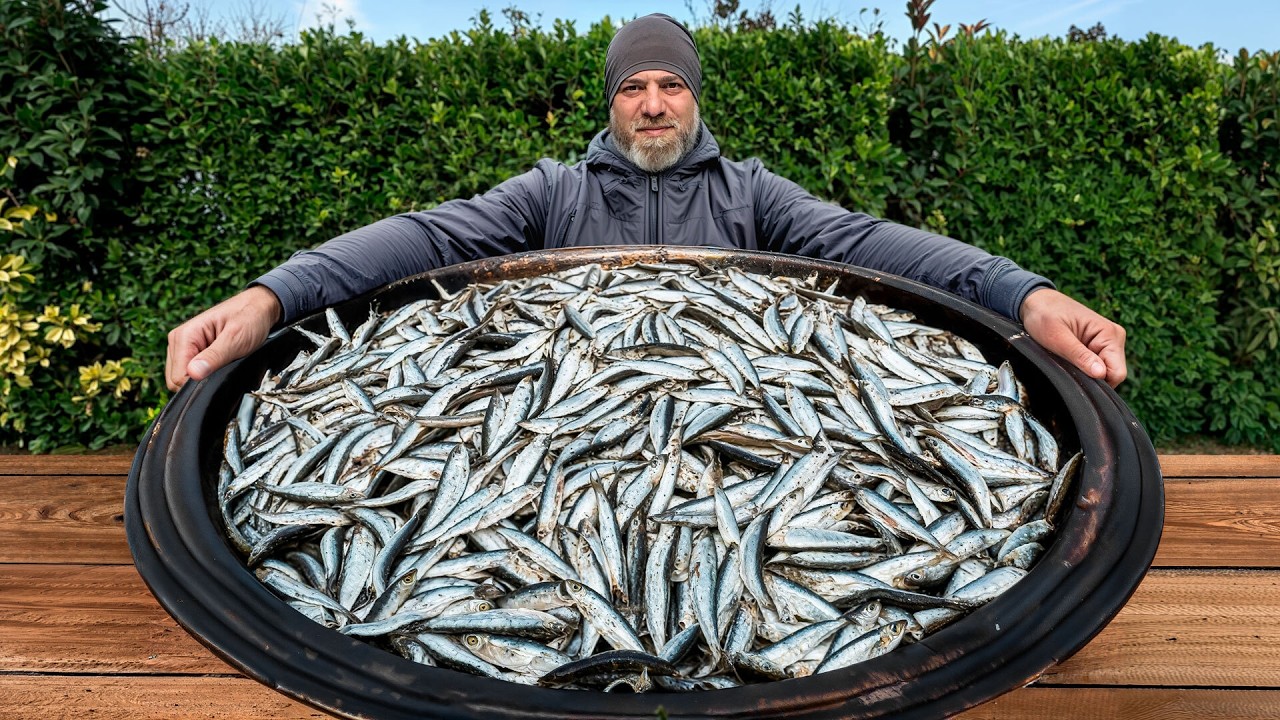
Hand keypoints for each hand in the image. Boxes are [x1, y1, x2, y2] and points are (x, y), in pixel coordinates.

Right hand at [166, 285, 281, 390]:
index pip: (177, 376)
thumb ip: (214, 357)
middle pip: (177, 378)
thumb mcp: (235, 339)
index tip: (217, 375)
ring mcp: (185, 346)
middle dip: (200, 379)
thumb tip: (193, 373)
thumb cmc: (250, 317)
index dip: (197, 382)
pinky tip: (221, 361)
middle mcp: (179, 340)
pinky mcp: (194, 351)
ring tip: (224, 360)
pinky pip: (193, 371)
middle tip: (224, 365)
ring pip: (185, 376)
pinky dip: (208, 371)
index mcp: (184, 336)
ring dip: (205, 375)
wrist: (259, 308)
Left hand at [1019, 287, 1126, 387]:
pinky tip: (1068, 358)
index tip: (1076, 374)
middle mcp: (1114, 338)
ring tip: (1065, 358)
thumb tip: (1100, 374)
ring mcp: (1107, 342)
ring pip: (1103, 372)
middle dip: (1090, 377)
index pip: (1117, 373)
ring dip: (1084, 372)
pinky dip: (1082, 367)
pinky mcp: (1097, 346)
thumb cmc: (1045, 315)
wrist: (1036, 302)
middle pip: (1112, 374)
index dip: (1098, 381)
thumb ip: (1080, 355)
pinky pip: (1096, 366)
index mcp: (1110, 334)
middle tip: (1066, 364)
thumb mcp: (1058, 337)